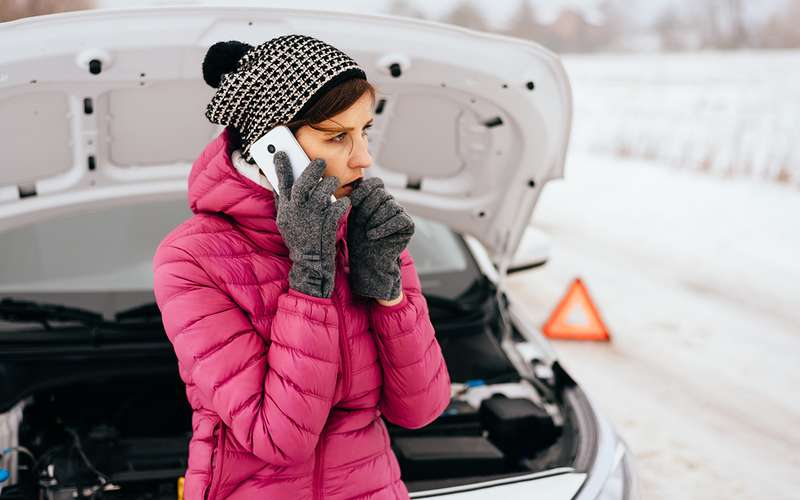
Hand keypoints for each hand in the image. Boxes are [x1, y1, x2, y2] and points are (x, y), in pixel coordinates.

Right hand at [273, 151, 349, 297]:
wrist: (310, 263)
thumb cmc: (300, 241)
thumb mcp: (285, 222)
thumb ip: (283, 204)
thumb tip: (278, 185)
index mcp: (285, 210)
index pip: (281, 184)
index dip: (281, 167)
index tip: (281, 153)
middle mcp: (296, 212)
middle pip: (303, 184)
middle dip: (312, 170)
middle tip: (320, 161)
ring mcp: (312, 218)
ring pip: (322, 192)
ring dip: (329, 184)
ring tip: (333, 181)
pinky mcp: (327, 225)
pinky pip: (336, 206)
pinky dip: (342, 202)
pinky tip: (345, 201)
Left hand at [346, 177, 413, 300]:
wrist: (366, 260)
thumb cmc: (356, 237)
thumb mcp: (352, 213)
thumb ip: (356, 196)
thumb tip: (354, 178)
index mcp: (377, 196)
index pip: (375, 183)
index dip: (364, 191)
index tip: (352, 204)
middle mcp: (391, 202)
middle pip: (382, 194)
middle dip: (368, 209)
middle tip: (361, 224)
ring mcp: (401, 212)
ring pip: (390, 206)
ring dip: (375, 220)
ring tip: (367, 232)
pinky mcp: (408, 225)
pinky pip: (399, 219)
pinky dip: (384, 227)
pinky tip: (373, 236)